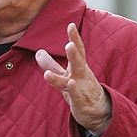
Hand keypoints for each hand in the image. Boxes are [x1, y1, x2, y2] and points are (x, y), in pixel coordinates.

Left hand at [35, 22, 111, 136]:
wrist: (98, 113)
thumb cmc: (80, 89)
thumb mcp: (65, 75)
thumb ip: (52, 64)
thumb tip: (38, 52)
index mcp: (79, 67)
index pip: (78, 50)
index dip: (74, 38)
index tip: (70, 24)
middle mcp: (81, 75)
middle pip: (79, 61)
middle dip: (74, 52)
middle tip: (69, 43)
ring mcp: (82, 88)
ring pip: (75, 77)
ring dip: (73, 65)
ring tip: (68, 52)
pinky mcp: (81, 101)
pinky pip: (76, 95)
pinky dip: (73, 89)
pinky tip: (71, 83)